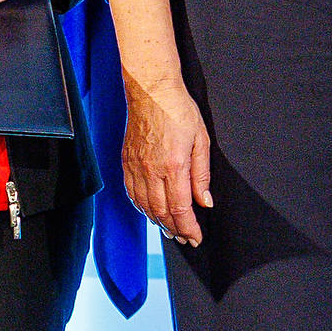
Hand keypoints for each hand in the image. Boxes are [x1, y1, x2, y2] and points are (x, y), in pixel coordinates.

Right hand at [123, 70, 212, 246]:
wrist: (152, 92)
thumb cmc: (178, 111)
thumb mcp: (201, 141)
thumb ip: (202, 175)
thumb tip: (205, 201)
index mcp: (173, 166)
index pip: (180, 209)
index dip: (188, 227)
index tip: (195, 237)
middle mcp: (151, 171)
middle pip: (161, 212)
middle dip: (175, 229)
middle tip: (185, 238)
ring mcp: (136, 168)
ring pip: (145, 206)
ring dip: (158, 222)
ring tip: (170, 230)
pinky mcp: (126, 163)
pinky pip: (132, 193)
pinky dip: (141, 208)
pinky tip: (150, 212)